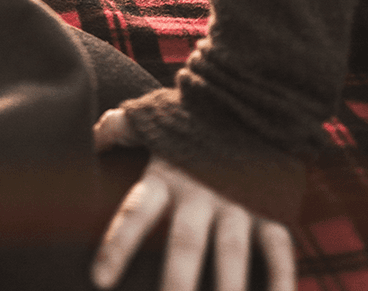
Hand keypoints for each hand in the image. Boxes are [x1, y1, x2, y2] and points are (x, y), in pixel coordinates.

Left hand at [91, 109, 294, 290]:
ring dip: (227, 289)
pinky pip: (279, 249)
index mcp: (167, 176)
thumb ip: (117, 129)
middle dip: (177, 282)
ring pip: (232, 253)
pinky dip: (282, 281)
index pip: (137, 212)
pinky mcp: (271, 208)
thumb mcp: (150, 119)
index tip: (100, 280)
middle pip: (186, 244)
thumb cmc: (188, 119)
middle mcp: (201, 193)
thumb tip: (85, 141)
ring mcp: (239, 202)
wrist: (247, 95)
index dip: (118, 245)